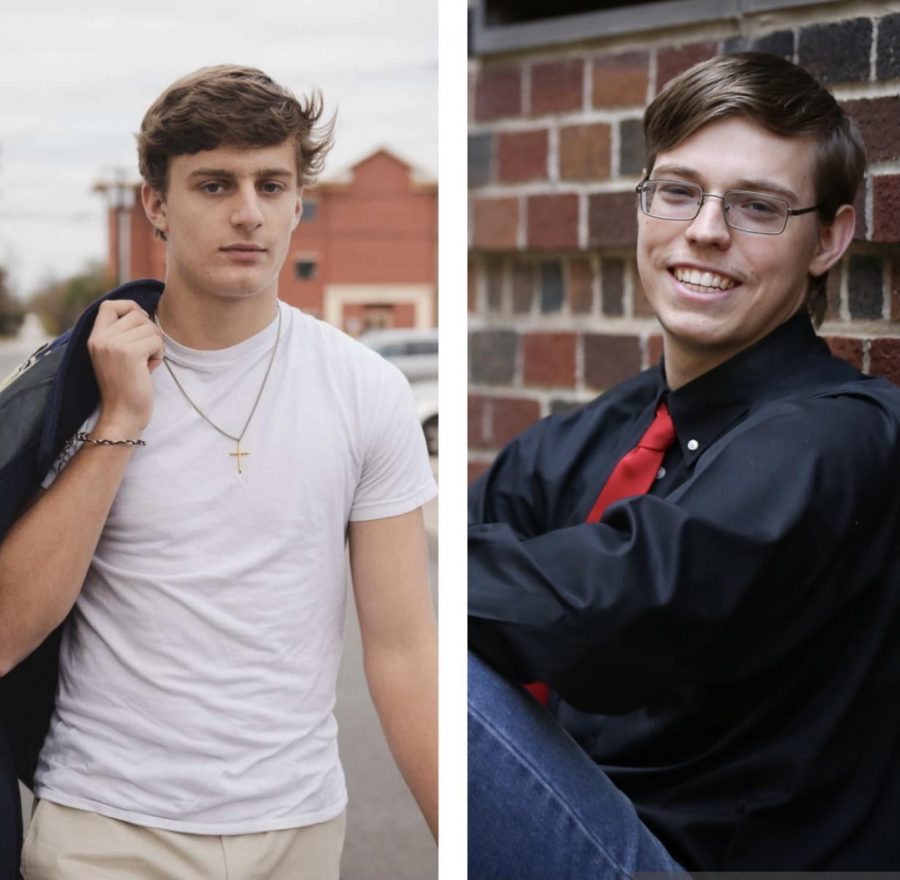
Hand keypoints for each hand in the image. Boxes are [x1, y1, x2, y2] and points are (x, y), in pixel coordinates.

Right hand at [86, 300, 163, 436]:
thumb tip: (143, 313)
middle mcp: (100, 338)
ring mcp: (113, 344)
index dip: (130, 307)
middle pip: (137, 315)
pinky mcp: (129, 353)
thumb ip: (121, 335)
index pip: (109, 305)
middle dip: (149, 332)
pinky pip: (156, 341)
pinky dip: (159, 355)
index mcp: (94, 337)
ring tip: (145, 364)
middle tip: (145, 354)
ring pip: (150, 328)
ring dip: (155, 346)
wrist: (122, 415)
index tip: (141, 324)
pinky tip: (149, 369)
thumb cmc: (125, 387)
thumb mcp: (115, 356)